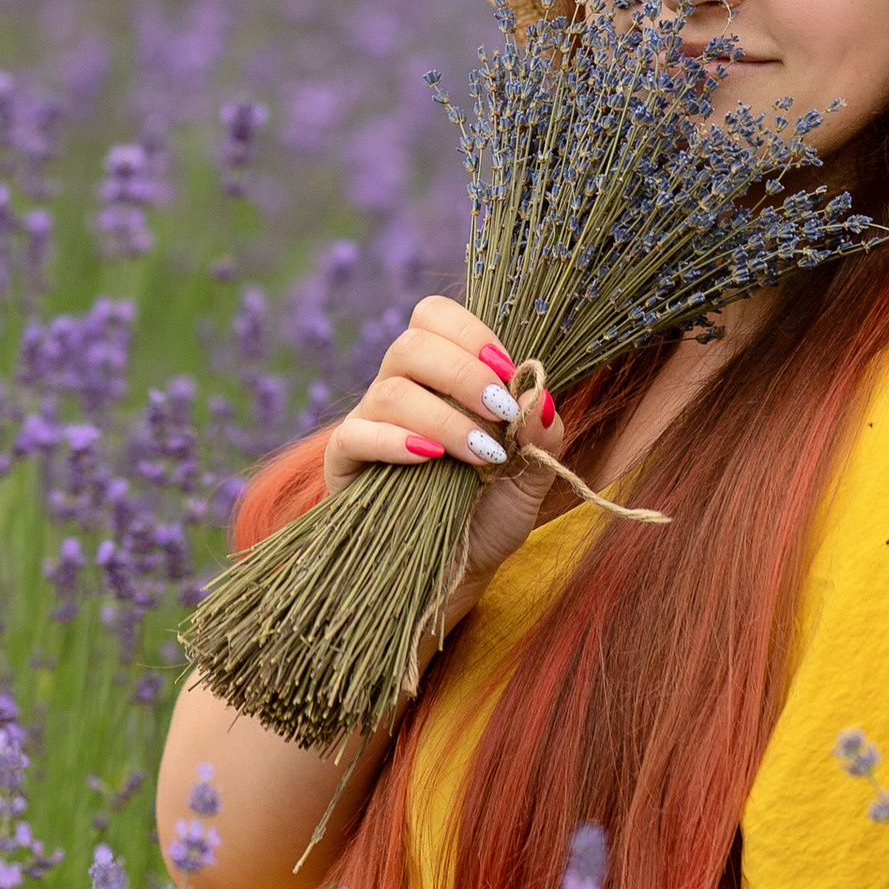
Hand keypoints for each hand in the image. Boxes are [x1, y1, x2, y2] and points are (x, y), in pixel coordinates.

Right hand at [321, 295, 570, 597]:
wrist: (457, 572)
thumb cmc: (489, 514)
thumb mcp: (531, 476)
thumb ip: (542, 436)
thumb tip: (540, 399)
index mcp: (440, 375)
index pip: (436, 316)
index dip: (471, 334)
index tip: (508, 372)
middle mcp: (400, 387)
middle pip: (411, 343)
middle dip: (462, 372)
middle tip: (499, 411)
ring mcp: (369, 423)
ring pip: (390, 390)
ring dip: (443, 417)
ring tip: (481, 456)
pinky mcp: (346, 463)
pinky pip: (355, 435)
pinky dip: (394, 441)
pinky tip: (429, 460)